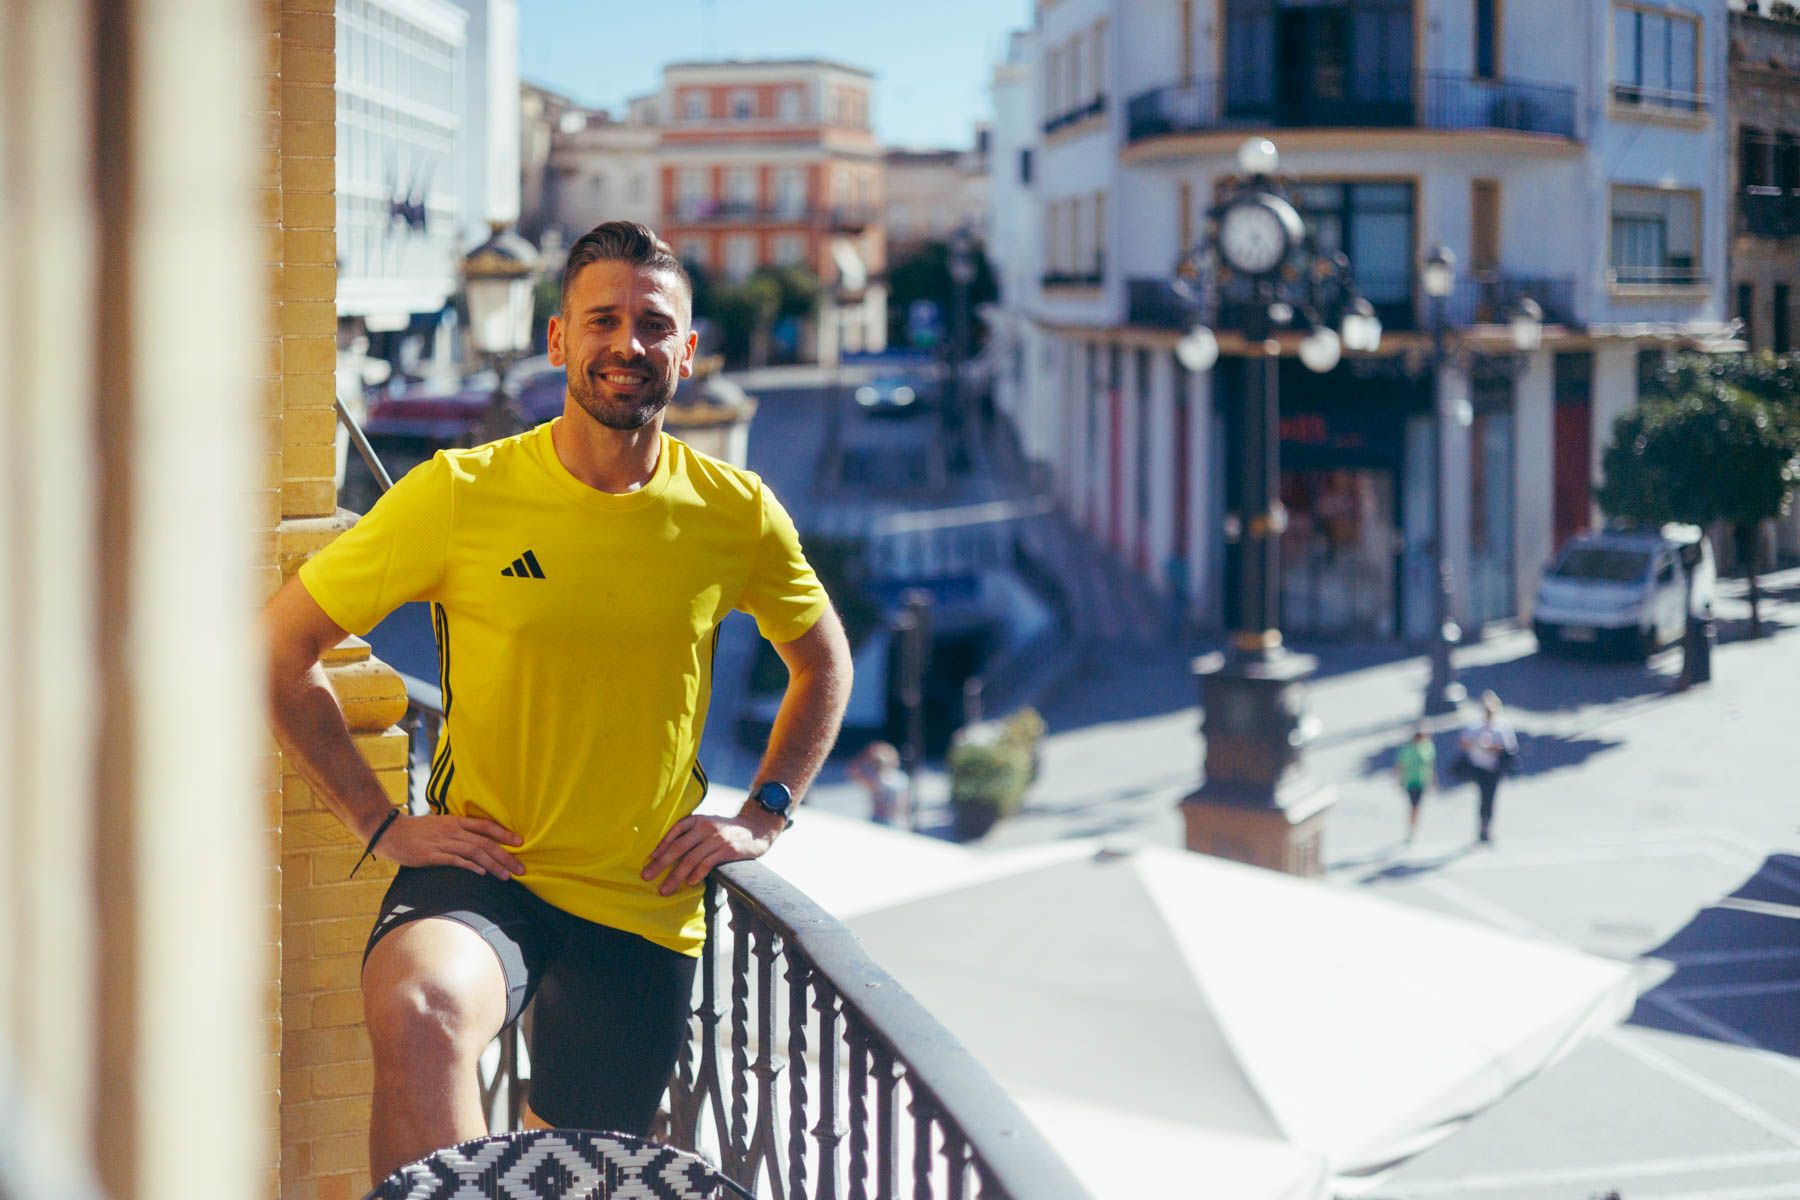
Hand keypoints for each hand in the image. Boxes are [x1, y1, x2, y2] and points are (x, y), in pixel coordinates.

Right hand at [372, 813, 526, 879]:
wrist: (389, 832)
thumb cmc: (416, 831)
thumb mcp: (440, 825)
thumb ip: (457, 831)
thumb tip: (477, 841)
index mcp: (456, 821)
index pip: (486, 826)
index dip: (504, 833)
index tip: (520, 842)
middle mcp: (453, 830)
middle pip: (485, 842)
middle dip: (506, 856)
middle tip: (521, 868)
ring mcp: (442, 842)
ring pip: (474, 852)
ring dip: (493, 864)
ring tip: (506, 876)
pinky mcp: (431, 855)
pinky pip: (454, 860)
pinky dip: (470, 866)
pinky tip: (481, 873)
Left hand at [641, 813, 781, 896]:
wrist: (756, 828)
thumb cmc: (726, 830)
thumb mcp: (707, 824)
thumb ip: (691, 834)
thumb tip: (666, 853)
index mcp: (697, 820)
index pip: (674, 832)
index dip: (660, 846)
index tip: (649, 860)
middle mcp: (705, 827)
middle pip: (678, 847)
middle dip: (660, 864)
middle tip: (647, 876)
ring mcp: (717, 838)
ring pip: (691, 859)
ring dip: (675, 876)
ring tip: (665, 889)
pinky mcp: (728, 850)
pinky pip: (708, 863)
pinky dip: (697, 874)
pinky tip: (689, 883)